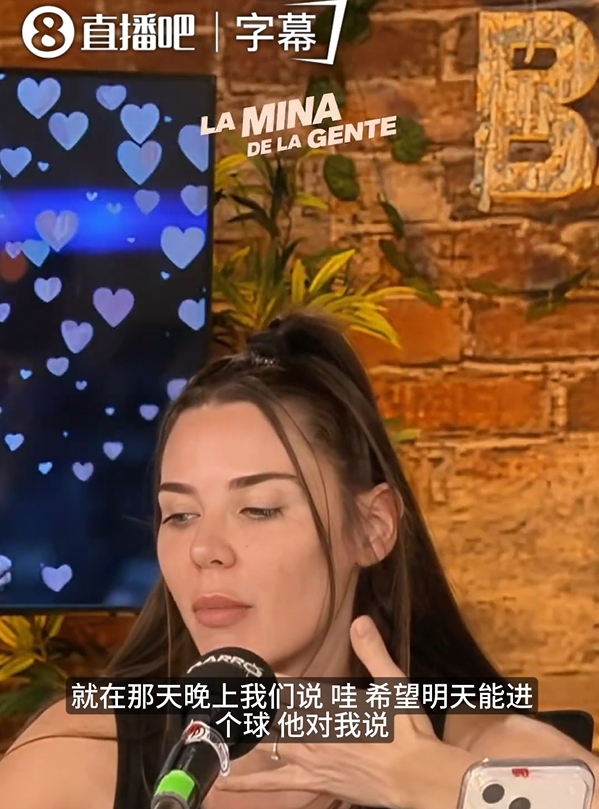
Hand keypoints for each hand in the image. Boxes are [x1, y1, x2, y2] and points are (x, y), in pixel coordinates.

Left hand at [217, 615, 440, 808]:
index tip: (247, 669)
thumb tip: (360, 621)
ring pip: (266, 746)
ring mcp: (312, 760)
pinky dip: (250, 784)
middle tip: (221, 697)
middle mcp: (314, 733)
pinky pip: (276, 784)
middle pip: (270, 716)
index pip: (289, 688)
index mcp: (329, 706)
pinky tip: (227, 783)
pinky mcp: (315, 783)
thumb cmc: (407, 732)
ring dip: (243, 736)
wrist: (418, 778)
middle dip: (248, 705)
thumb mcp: (394, 684)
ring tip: (216, 729)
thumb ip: (373, 651)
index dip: (267, 678)